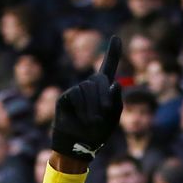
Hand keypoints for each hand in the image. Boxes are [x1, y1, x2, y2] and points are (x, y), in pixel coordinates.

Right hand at [51, 35, 122, 160]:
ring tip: (92, 121)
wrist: (79, 144)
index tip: (117, 38)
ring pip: (87, 87)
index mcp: (104, 90)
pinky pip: (76, 94)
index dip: (113, 52)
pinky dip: (82, 108)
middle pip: (99, 79)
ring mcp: (77, 90)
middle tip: (104, 113)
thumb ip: (117, 100)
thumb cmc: (98, 132)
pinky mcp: (66, 96)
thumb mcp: (113, 117)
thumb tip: (116, 83)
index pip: (109, 67)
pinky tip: (81, 118)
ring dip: (93, 106)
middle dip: (104, 96)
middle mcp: (89, 86)